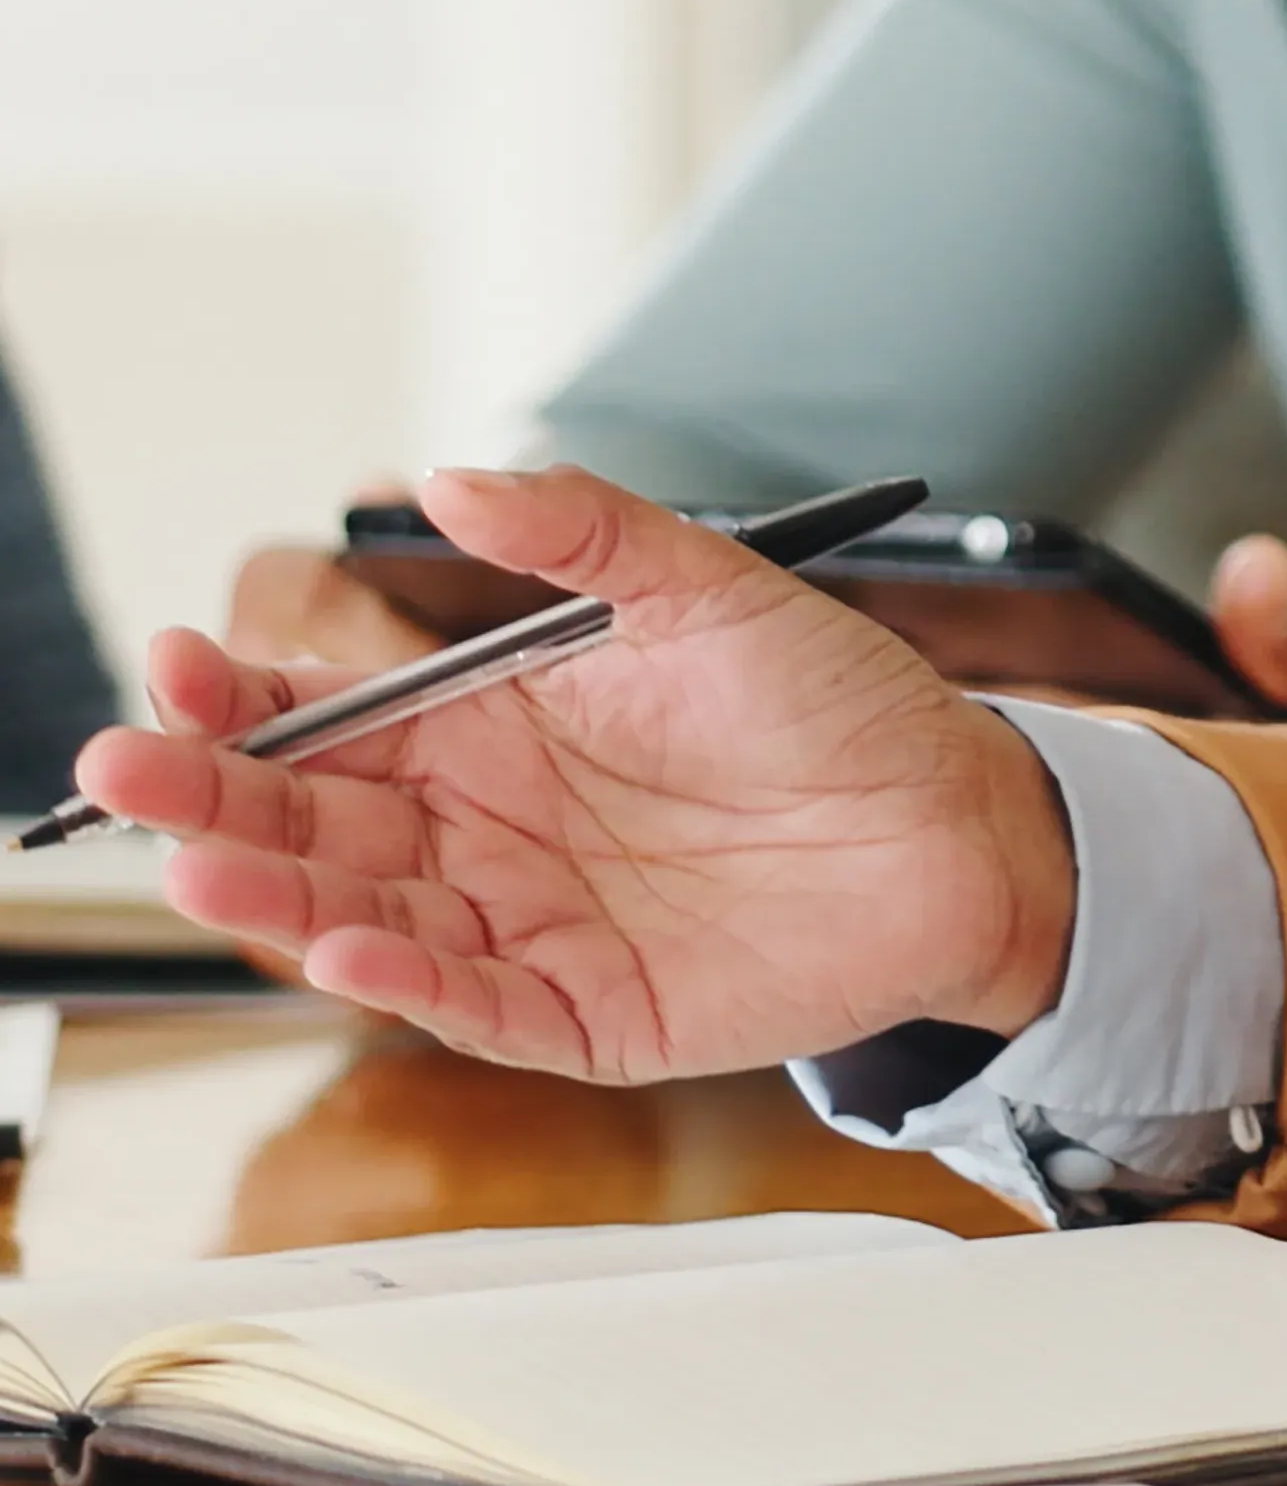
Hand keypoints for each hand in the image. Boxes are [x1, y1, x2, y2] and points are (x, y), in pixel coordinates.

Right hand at [71, 464, 1080, 1084]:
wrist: (960, 819)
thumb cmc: (838, 703)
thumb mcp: (711, 589)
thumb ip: (585, 532)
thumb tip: (452, 476)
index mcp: (497, 723)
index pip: (331, 714)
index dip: (244, 697)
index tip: (179, 666)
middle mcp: (487, 827)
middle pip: (315, 817)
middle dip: (212, 794)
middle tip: (127, 769)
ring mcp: (525, 922)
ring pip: (363, 913)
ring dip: (276, 891)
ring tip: (203, 862)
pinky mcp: (583, 1009)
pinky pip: (470, 1002)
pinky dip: (402, 980)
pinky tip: (344, 945)